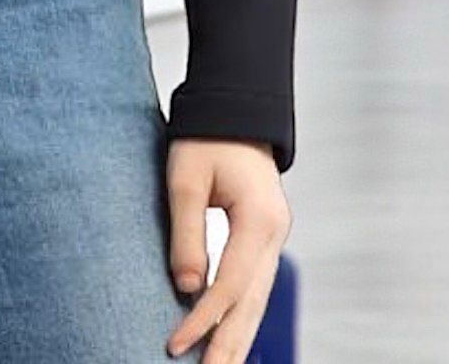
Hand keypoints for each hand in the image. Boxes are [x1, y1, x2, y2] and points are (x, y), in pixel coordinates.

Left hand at [164, 137, 292, 361]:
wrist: (233, 108)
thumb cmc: (204, 137)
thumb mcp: (185, 179)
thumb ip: (186, 233)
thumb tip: (186, 288)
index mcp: (259, 220)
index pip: (229, 286)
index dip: (201, 319)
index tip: (174, 345)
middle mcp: (274, 234)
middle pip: (252, 304)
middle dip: (229, 347)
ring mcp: (274, 236)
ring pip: (257, 300)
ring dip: (238, 338)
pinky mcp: (264, 236)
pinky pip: (254, 285)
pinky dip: (241, 314)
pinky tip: (228, 339)